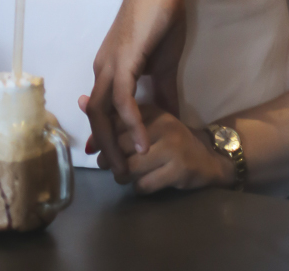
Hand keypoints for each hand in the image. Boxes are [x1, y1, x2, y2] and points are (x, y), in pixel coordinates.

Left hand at [82, 0, 185, 174]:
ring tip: (127, 169)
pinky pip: (123, 98)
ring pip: (104, 112)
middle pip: (96, 117)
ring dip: (114, 143)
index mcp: (110, 70)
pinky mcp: (125, 59)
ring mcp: (111, 64)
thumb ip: (162, 93)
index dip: (104, 138)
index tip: (111, 163)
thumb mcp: (162, 65)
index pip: (100, 111)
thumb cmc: (159, 19)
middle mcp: (103, 69)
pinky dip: (132, 122)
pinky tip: (144, 142)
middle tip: (118, 176)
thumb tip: (169, 119)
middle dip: (106, 148)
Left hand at [96, 104, 233, 192]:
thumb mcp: (144, 121)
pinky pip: (145, 184)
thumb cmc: (169, 140)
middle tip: (106, 164)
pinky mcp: (179, 170)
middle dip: (109, 159)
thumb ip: (114, 114)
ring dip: (121, 176)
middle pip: (120, 145)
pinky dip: (138, 188)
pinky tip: (140, 184)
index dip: (102, 138)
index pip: (115, 122)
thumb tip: (80, 101)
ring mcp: (173, 148)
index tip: (97, 148)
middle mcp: (163, 125)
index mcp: (152, 111)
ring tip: (122, 175)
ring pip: (131, 166)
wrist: (207, 158)